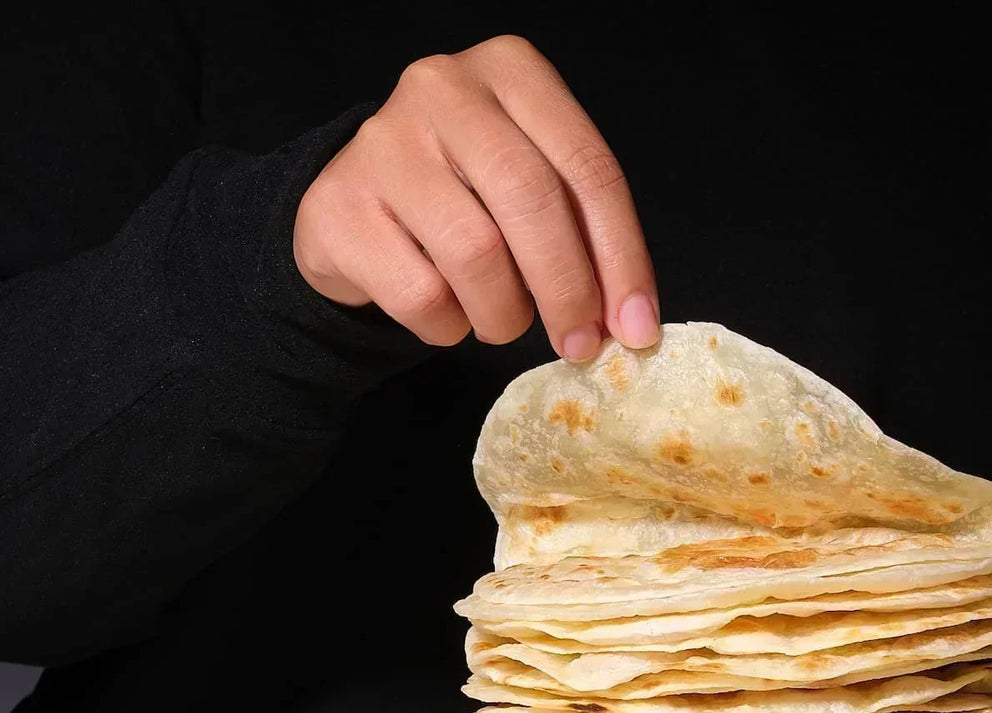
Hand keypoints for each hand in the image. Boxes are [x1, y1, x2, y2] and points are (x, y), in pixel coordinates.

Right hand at [293, 35, 658, 359]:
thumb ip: (584, 235)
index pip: (588, 167)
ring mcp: (382, 143)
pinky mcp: (337, 204)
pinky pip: (419, 292)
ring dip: (505, 313)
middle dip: (568, 288)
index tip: (637, 326)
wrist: (356, 205)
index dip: (622, 257)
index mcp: (511, 72)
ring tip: (504, 323)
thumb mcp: (534, 188)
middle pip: (531, 200)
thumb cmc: (467, 196)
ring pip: (475, 252)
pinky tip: (449, 315)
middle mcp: (443, 89)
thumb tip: (631, 322)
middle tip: (581, 344)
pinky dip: (448, 326)